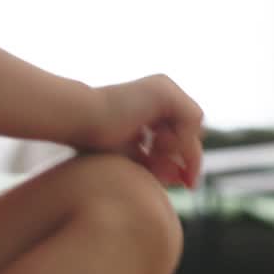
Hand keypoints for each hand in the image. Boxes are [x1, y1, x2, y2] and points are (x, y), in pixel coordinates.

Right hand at [78, 75, 204, 187]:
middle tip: (186, 183)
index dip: (184, 160)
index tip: (185, 184)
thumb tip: (181, 177)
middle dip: (188, 159)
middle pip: (191, 131)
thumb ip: (156, 164)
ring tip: (155, 158)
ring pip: (193, 127)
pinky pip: (191, 119)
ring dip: (178, 150)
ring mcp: (165, 88)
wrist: (79, 120)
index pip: (180, 134)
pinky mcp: (166, 90)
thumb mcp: (132, 156)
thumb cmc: (94, 141)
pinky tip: (155, 145)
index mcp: (152, 103)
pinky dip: (180, 139)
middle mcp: (162, 91)